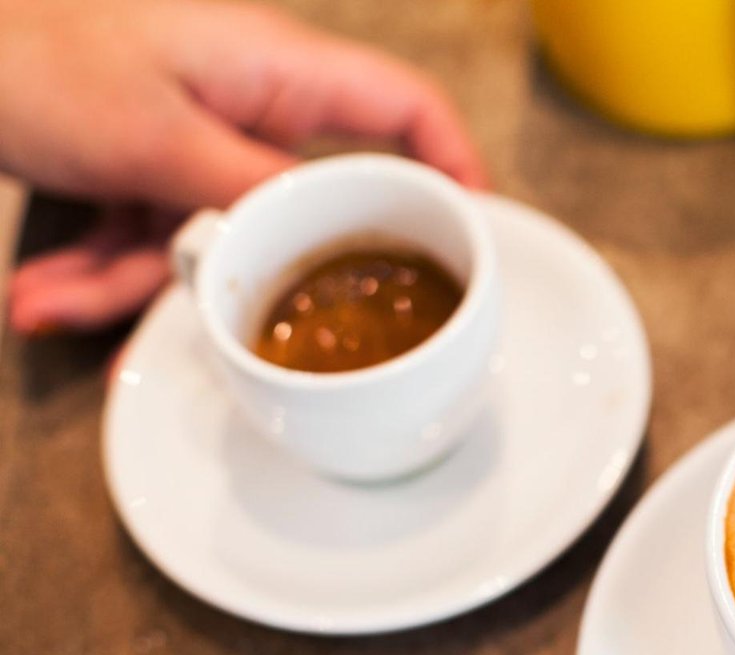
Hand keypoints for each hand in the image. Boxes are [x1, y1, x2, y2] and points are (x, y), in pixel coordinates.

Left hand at [0, 0, 485, 334]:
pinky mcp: (142, 161)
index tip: (477, 237)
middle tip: (252, 320)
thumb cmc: (24, 42)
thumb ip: (253, 195)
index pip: (406, 111)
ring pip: (215, 234)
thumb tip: (328, 238)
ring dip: (136, 281)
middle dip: (255, 269)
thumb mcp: (151, 139)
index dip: (455, 169)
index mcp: (275, 70)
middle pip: (305, 203)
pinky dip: (97, 269)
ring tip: (58, 302)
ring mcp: (192, 133)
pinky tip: (42, 294)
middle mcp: (244, 101)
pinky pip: (149, 235)